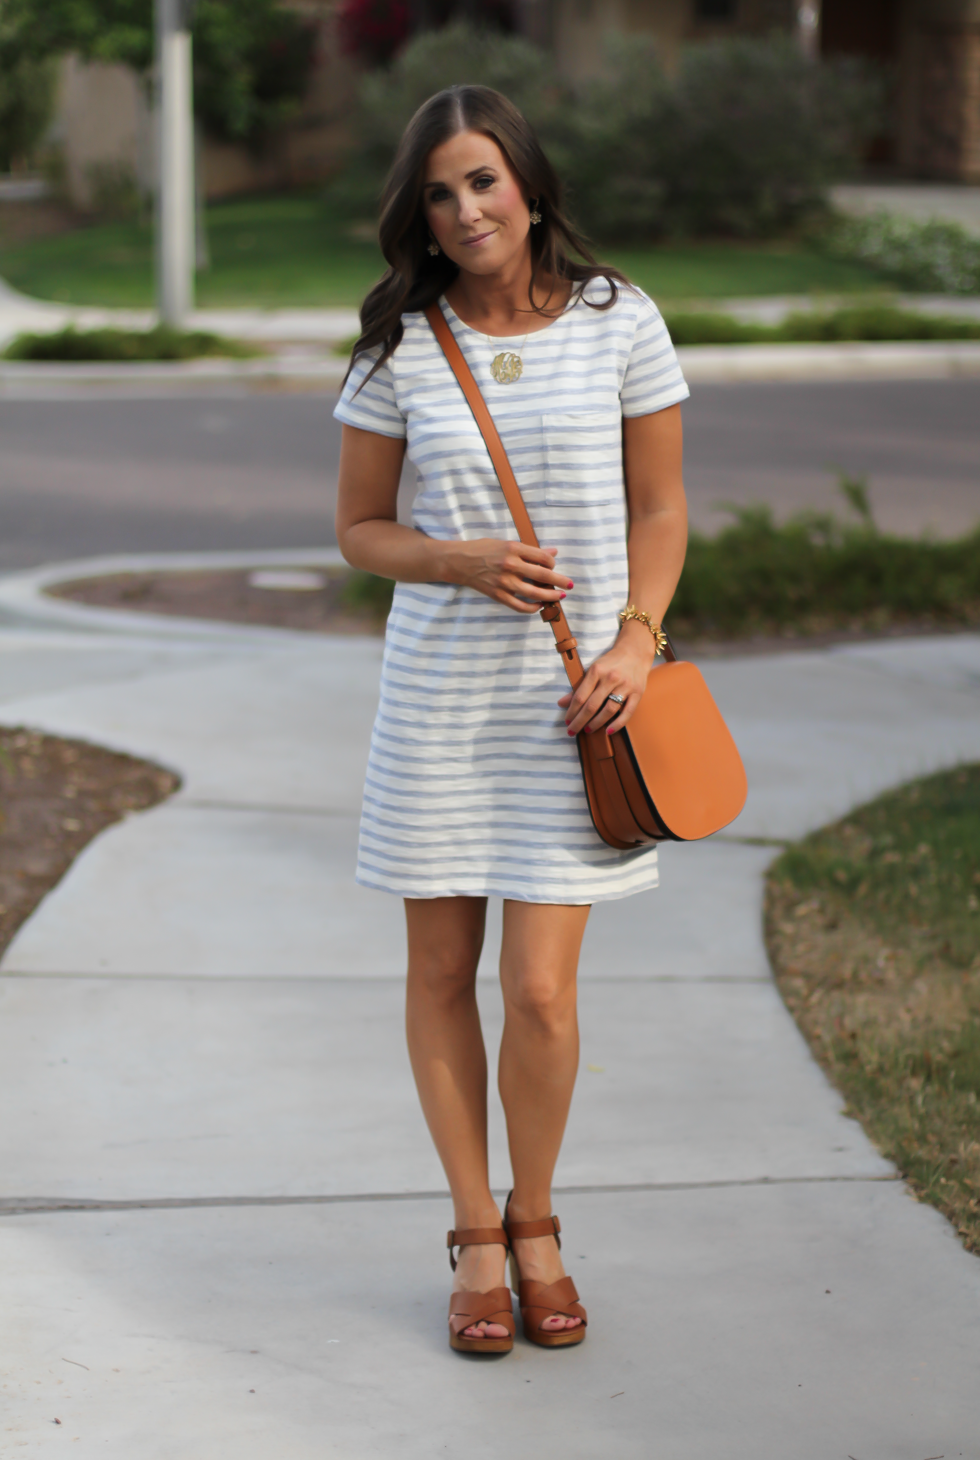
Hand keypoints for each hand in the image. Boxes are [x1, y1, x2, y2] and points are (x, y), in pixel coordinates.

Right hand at [441, 538, 571, 614]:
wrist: (458, 561)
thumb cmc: (482, 549)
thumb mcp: (505, 543)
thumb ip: (529, 550)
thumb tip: (552, 553)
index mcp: (513, 548)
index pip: (542, 557)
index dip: (552, 563)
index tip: (554, 565)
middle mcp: (510, 564)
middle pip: (542, 575)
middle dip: (560, 580)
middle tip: (570, 585)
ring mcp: (504, 582)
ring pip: (534, 592)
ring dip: (550, 596)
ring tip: (560, 597)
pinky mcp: (498, 595)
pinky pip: (519, 606)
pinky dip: (532, 608)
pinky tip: (539, 606)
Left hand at [558, 623, 655, 736]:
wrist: (635, 652)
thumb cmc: (610, 662)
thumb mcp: (593, 670)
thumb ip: (578, 688)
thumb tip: (561, 703)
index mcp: (597, 671)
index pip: (580, 696)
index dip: (572, 711)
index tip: (567, 721)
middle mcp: (611, 678)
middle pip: (592, 706)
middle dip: (580, 721)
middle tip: (572, 731)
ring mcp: (625, 686)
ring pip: (608, 710)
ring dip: (596, 723)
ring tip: (588, 730)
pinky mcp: (637, 693)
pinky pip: (627, 712)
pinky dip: (618, 724)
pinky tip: (608, 731)